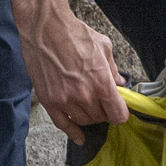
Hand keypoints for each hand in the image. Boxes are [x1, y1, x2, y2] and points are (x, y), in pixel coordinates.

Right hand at [17, 0, 130, 140]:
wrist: (45, 27)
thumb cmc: (74, 33)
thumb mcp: (103, 46)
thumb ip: (113, 68)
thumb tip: (120, 81)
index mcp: (102, 82)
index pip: (118, 114)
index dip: (120, 112)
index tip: (118, 109)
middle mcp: (84, 95)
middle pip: (101, 118)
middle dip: (103, 111)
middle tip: (100, 102)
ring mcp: (65, 99)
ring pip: (83, 121)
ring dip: (88, 117)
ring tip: (87, 106)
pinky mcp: (49, 100)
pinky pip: (62, 124)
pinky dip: (72, 132)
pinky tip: (79, 137)